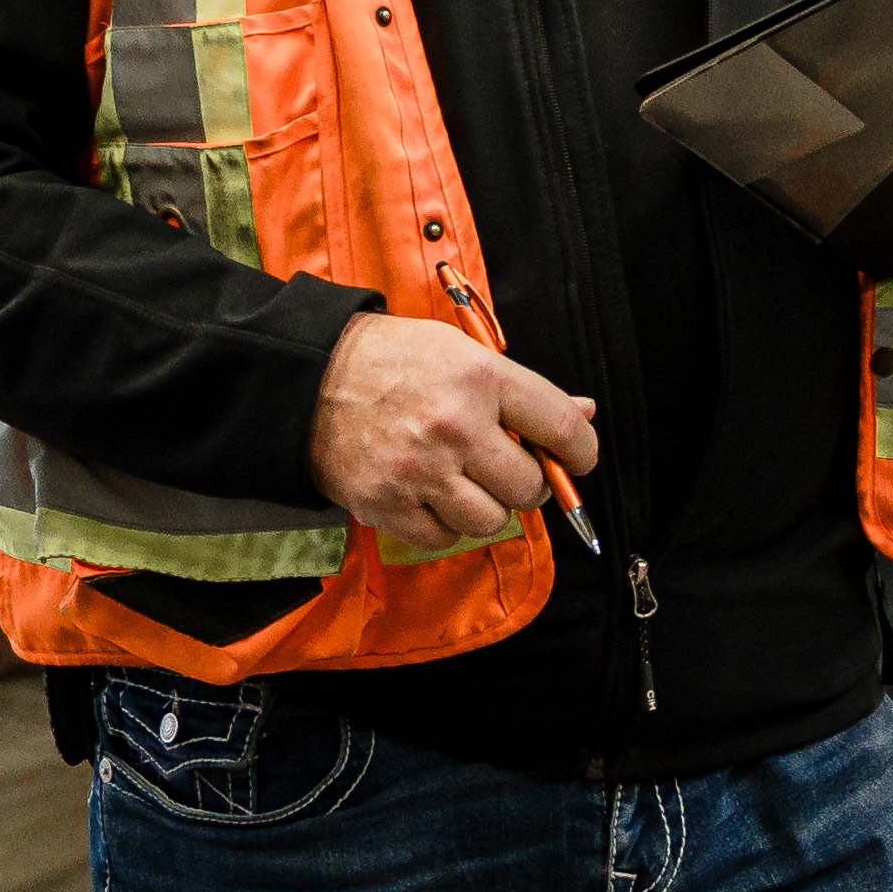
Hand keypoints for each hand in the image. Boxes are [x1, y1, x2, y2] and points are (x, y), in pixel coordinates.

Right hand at [311, 313, 599, 544]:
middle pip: (528, 486)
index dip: (581, 450)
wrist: (308, 378)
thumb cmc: (392, 361)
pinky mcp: (388, 505)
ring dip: (486, 508)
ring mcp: (420, 472)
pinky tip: (429, 495)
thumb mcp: (461, 353)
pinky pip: (444, 539)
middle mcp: (455, 427)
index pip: (560, 427)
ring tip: (465, 482)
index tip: (577, 457)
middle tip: (507, 468)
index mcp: (480, 379)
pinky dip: (444, 525)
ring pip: (490, 521)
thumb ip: (523, 390)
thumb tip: (584, 414)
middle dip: (527, 483)